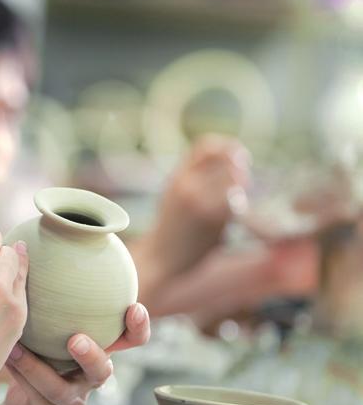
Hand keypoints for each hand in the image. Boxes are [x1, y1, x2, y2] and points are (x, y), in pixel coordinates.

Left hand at [1, 304, 149, 404]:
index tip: (133, 307)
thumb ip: (55, 293)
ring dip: (37, 368)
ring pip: (61, 389)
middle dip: (93, 356)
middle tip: (75, 340)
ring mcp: (72, 398)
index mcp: (101, 347)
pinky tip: (3, 354)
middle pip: (103, 371)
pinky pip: (33, 394)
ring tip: (19, 348)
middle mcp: (91, 375)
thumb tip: (36, 244)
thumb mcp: (51, 320)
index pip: (130, 339)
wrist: (27, 397)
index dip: (138, 327)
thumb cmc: (43, 346)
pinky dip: (17, 373)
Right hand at [144, 135, 250, 279]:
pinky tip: (235, 216)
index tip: (238, 158)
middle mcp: (186, 184)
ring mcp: (198, 200)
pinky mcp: (210, 219)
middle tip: (245, 179)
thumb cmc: (172, 230)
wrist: (160, 258)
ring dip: (243, 186)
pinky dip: (240, 205)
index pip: (206, 145)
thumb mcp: (174, 196)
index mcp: (177, 176)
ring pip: (235, 179)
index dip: (227, 147)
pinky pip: (236, 202)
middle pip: (226, 157)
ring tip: (239, 198)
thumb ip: (194, 179)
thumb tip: (228, 166)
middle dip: (242, 165)